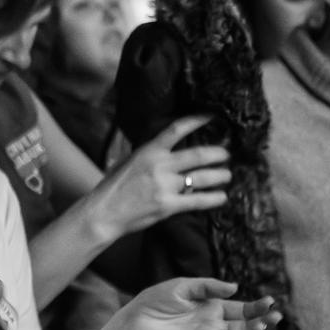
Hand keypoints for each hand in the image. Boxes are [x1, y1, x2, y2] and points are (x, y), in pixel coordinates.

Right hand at [91, 114, 229, 239]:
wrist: (103, 213)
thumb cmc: (114, 187)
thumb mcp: (128, 162)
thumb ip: (149, 155)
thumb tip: (168, 148)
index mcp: (148, 151)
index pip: (176, 130)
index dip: (197, 121)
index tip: (211, 116)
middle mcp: (159, 166)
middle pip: (199, 155)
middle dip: (218, 154)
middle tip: (226, 155)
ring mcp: (165, 186)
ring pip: (203, 178)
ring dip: (220, 176)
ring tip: (226, 176)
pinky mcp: (169, 205)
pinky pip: (199, 200)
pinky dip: (214, 198)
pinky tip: (222, 197)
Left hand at [121, 277, 280, 329]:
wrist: (134, 320)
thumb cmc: (156, 301)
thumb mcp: (183, 286)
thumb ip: (208, 287)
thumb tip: (235, 287)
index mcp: (213, 308)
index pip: (242, 310)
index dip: (257, 307)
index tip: (271, 302)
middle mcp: (214, 326)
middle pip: (244, 327)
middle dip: (262, 323)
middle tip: (275, 317)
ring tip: (259, 327)